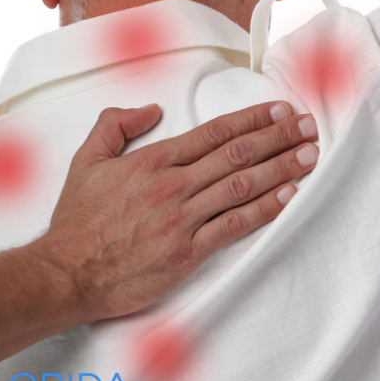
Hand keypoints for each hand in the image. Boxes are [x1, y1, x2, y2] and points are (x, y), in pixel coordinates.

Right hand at [36, 101, 317, 321]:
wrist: (68, 271)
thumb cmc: (77, 220)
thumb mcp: (85, 160)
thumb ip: (115, 124)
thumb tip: (151, 109)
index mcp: (152, 160)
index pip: (214, 133)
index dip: (252, 119)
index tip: (279, 111)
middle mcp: (173, 185)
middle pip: (238, 154)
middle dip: (279, 137)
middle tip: (308, 126)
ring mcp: (183, 218)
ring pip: (243, 186)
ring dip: (282, 168)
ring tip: (310, 155)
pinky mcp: (188, 251)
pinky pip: (235, 226)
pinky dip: (265, 209)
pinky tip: (288, 196)